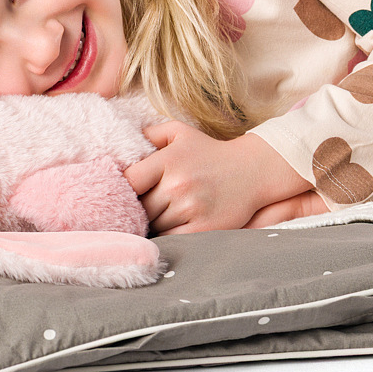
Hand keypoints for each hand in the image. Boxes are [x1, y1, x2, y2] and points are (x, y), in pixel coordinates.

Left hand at [125, 120, 311, 235]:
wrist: (253, 170)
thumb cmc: (210, 152)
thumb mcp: (180, 133)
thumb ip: (149, 134)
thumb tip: (119, 142)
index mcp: (168, 160)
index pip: (128, 181)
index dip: (120, 190)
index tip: (119, 193)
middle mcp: (178, 185)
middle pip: (139, 208)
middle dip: (137, 209)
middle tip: (138, 207)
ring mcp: (191, 209)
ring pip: (154, 225)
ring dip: (153, 223)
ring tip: (159, 215)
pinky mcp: (203, 229)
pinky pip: (171, 238)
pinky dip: (168, 235)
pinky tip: (172, 226)